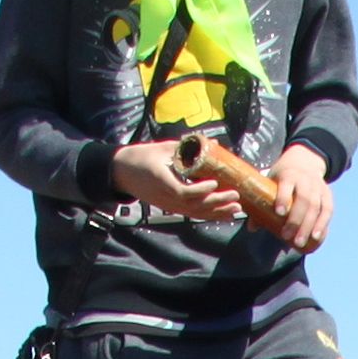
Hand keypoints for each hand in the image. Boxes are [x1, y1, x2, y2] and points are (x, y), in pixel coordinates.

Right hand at [107, 137, 234, 222]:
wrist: (122, 172)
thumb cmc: (142, 157)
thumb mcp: (163, 149)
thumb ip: (188, 147)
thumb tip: (213, 143)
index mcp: (161, 180)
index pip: (183, 191)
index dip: (200, 190)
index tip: (213, 183)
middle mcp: (165, 197)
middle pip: (194, 206)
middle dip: (217, 203)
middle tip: (235, 196)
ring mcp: (168, 205)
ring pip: (195, 213)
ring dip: (217, 212)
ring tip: (236, 209)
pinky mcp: (171, 208)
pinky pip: (192, 214)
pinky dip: (210, 215)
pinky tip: (224, 214)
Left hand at [249, 144, 335, 250]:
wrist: (305, 162)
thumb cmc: (282, 178)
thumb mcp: (271, 182)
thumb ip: (261, 203)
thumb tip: (251, 228)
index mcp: (289, 175)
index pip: (287, 185)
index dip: (283, 198)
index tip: (279, 213)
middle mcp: (306, 180)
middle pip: (304, 200)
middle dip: (296, 220)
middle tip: (286, 236)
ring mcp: (318, 187)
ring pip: (316, 207)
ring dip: (308, 227)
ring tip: (299, 242)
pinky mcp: (328, 195)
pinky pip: (327, 211)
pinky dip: (322, 225)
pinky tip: (316, 237)